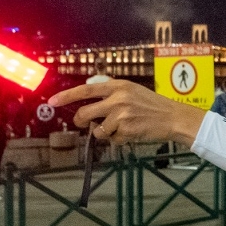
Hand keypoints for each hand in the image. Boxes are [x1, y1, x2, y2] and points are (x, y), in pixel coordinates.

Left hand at [48, 79, 205, 145]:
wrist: (173, 117)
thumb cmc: (153, 104)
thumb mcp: (133, 90)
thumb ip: (111, 90)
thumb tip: (88, 89)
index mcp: (118, 86)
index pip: (85, 90)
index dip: (66, 96)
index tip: (52, 101)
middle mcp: (118, 99)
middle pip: (85, 113)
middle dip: (81, 121)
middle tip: (85, 123)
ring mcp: (121, 115)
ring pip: (97, 130)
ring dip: (105, 133)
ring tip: (121, 128)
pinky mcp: (126, 130)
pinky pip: (112, 139)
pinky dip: (119, 139)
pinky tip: (131, 133)